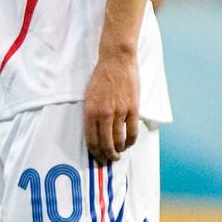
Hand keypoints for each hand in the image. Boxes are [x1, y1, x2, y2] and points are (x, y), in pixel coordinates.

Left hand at [83, 46, 139, 164]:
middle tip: (109, 160)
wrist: (116, 60)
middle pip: (105, 144)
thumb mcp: (89, 96)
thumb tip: (95, 133)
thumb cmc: (101, 77)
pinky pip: (132, 131)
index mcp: (90, 111)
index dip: (95, 153)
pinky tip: (128, 144)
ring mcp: (119, 112)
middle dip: (107, 156)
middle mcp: (104, 114)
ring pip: (119, 140)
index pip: (91, 140)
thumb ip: (91, 114)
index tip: (98, 158)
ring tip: (119, 154)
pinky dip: (130, 141)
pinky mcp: (132, 108)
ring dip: (119, 151)